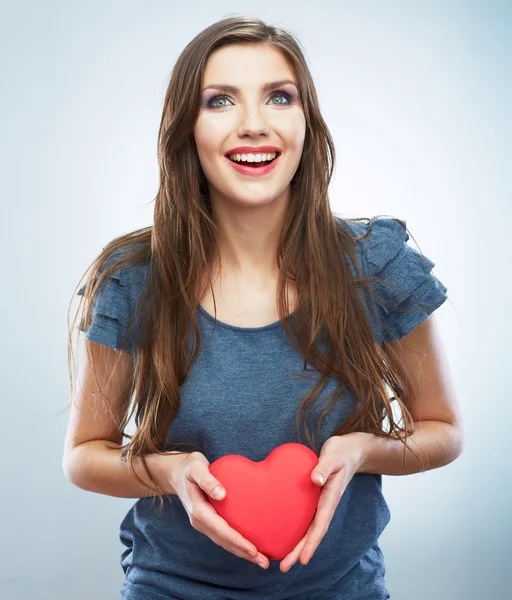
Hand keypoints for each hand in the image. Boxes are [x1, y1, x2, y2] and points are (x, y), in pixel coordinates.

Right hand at [165, 451, 269, 568]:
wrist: (176, 472)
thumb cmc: (189, 467)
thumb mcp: (196, 467)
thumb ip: (208, 480)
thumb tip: (221, 494)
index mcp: (198, 510)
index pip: (221, 530)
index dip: (237, 541)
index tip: (253, 550)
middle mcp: (199, 521)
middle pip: (224, 541)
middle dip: (244, 553)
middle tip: (264, 563)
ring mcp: (203, 523)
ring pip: (224, 542)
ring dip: (241, 552)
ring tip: (261, 560)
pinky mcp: (207, 521)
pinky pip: (223, 536)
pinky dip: (236, 543)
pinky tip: (248, 546)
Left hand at [279, 433, 366, 572]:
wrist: (350, 450)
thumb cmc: (340, 452)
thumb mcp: (333, 456)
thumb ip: (324, 467)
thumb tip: (315, 480)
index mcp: (330, 497)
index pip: (320, 525)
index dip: (311, 543)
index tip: (303, 559)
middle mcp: (325, 504)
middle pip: (312, 533)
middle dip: (300, 551)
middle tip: (284, 567)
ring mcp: (321, 503)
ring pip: (308, 528)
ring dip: (298, 545)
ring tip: (283, 561)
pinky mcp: (315, 498)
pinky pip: (306, 518)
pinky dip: (297, 531)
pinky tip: (287, 537)